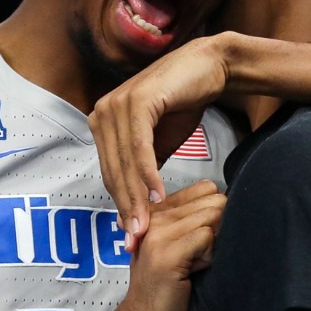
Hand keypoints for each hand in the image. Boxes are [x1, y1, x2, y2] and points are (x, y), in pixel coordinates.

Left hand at [89, 35, 229, 250]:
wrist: (209, 68)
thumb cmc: (183, 103)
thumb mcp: (159, 143)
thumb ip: (143, 168)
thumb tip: (136, 204)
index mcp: (103, 123)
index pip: (111, 174)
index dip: (121, 207)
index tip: (131, 237)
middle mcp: (102, 113)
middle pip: (114, 172)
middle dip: (127, 210)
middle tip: (136, 241)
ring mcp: (117, 105)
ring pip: (125, 164)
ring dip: (137, 199)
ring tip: (147, 227)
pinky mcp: (138, 101)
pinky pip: (140, 147)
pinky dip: (148, 175)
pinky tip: (158, 197)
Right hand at [109, 179, 225, 310]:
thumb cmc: (167, 293)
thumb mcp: (178, 249)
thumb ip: (195, 224)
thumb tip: (232, 206)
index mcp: (158, 212)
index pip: (205, 188)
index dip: (216, 213)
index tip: (202, 242)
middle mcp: (155, 215)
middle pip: (214, 199)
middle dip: (217, 228)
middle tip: (198, 257)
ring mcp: (158, 232)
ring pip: (213, 215)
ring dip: (213, 244)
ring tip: (194, 266)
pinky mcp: (166, 252)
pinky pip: (207, 237)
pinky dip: (209, 257)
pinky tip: (193, 273)